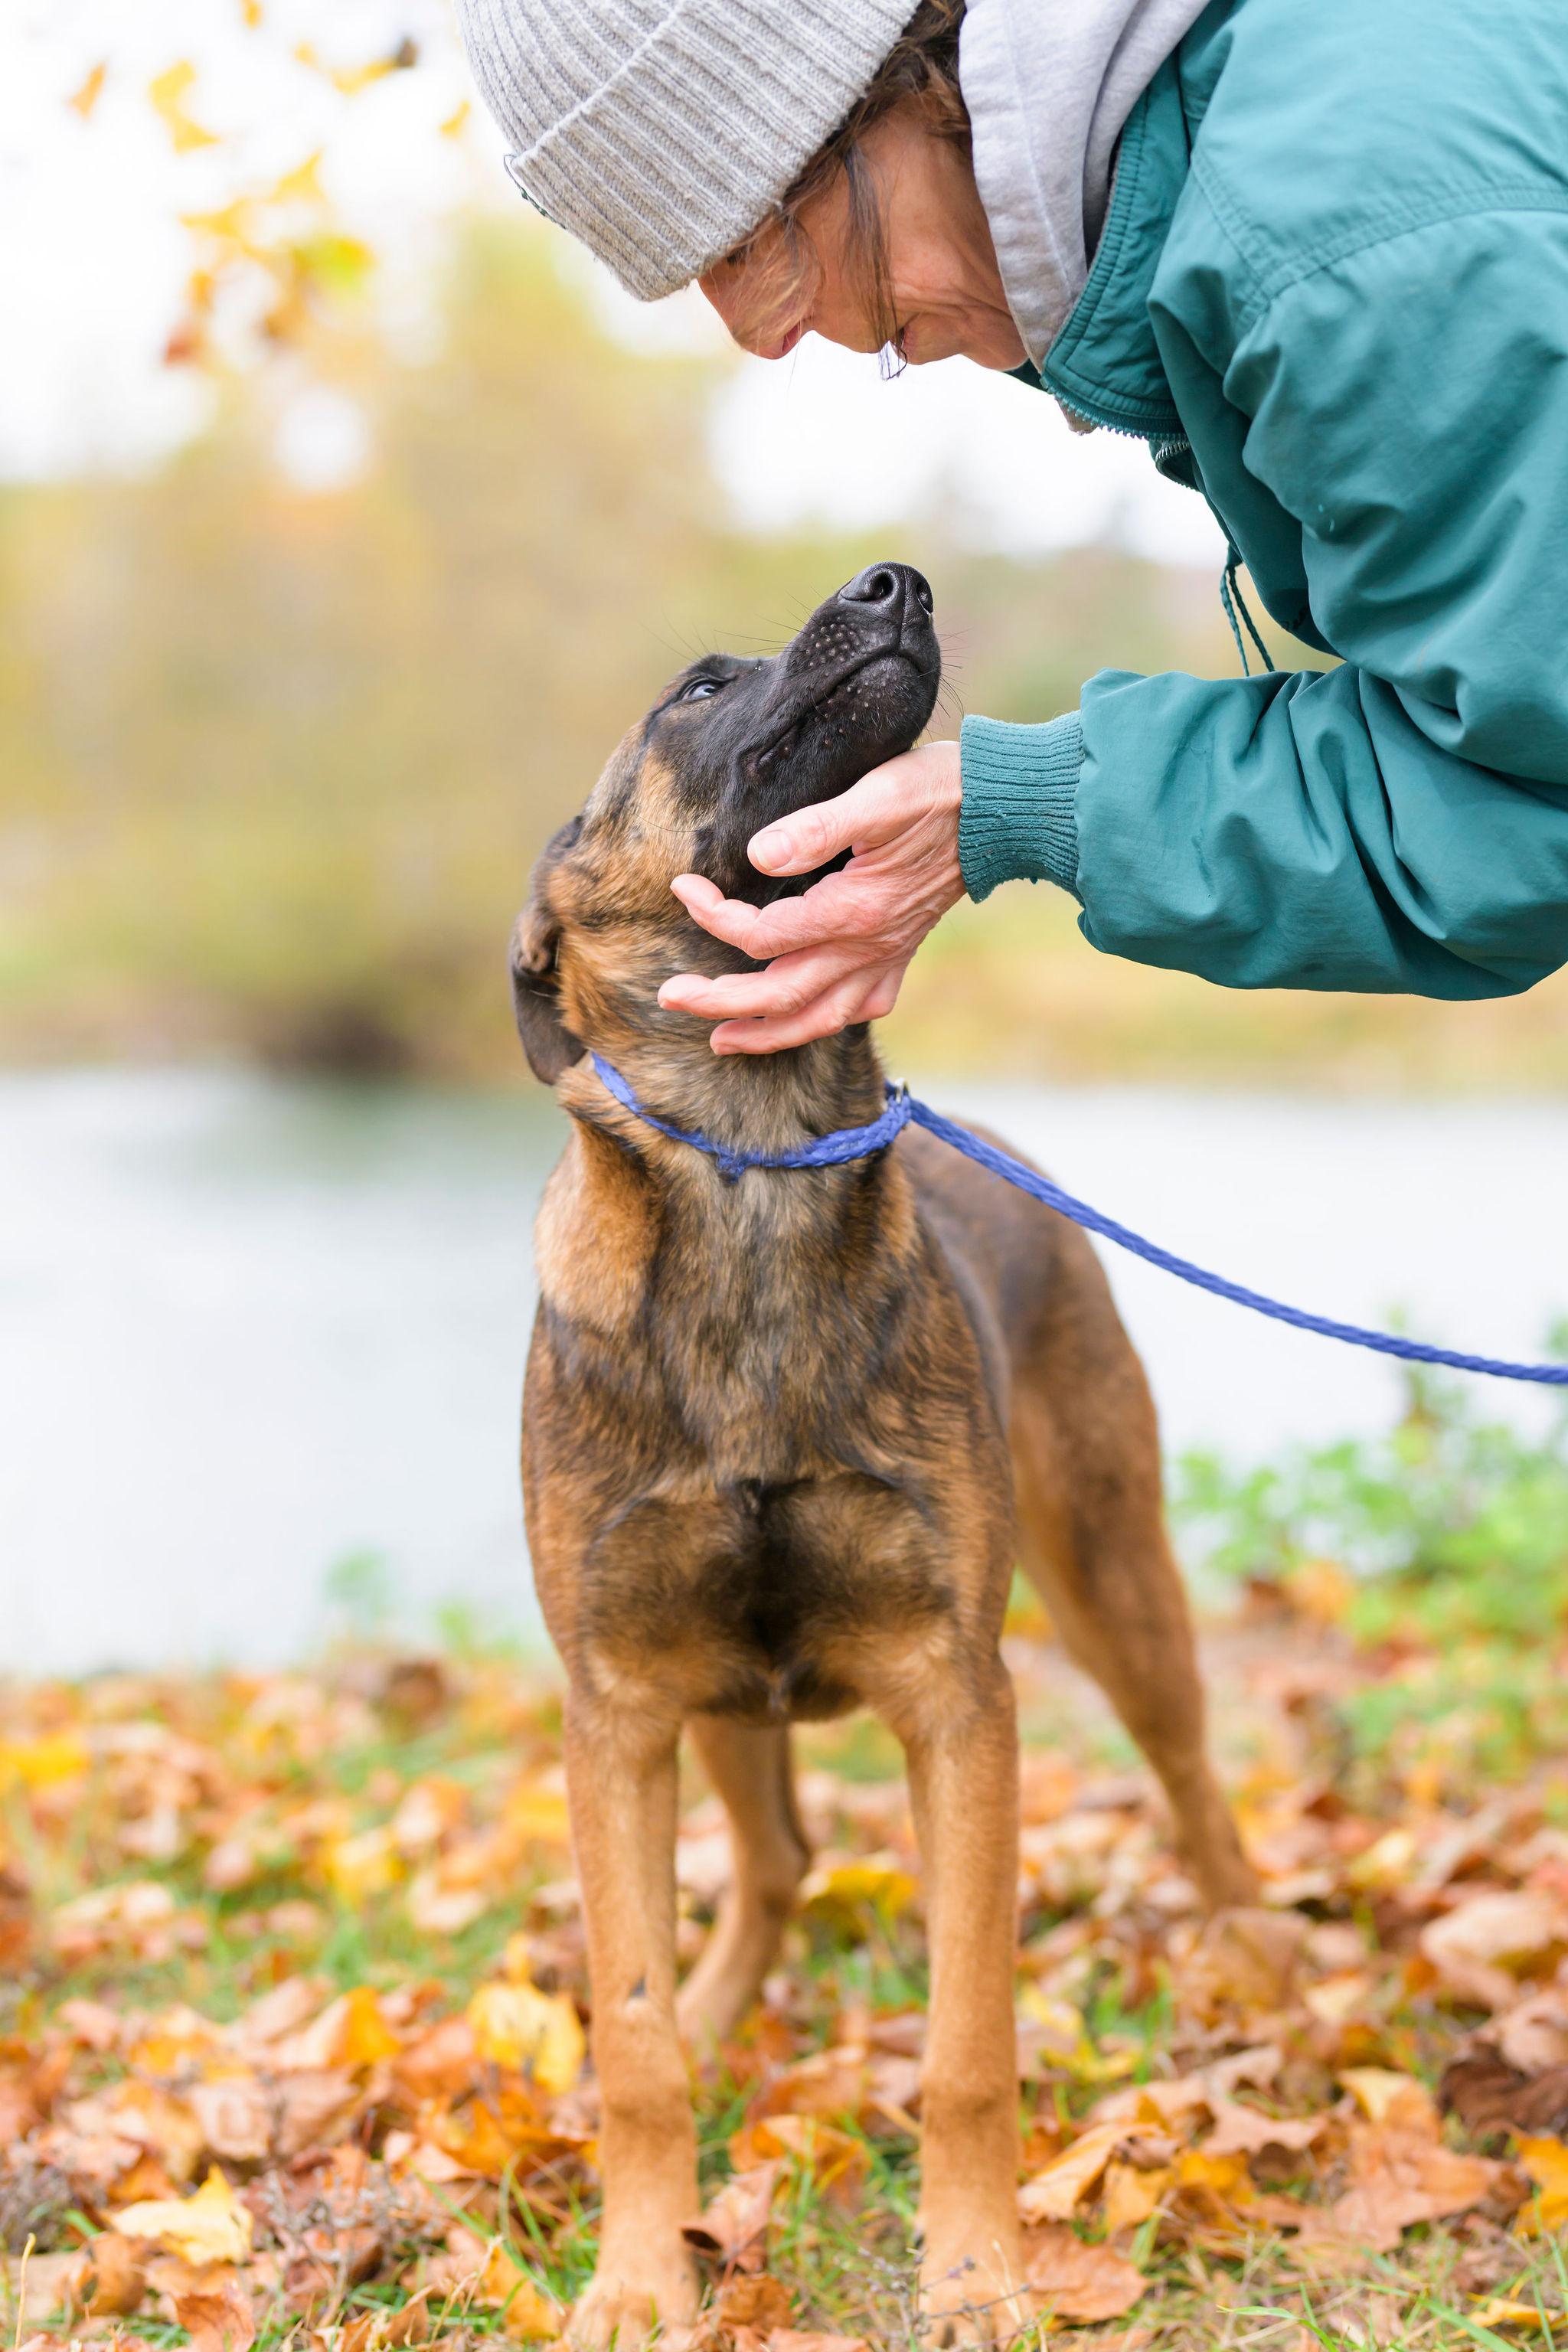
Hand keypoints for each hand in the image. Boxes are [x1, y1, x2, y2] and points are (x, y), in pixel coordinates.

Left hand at [658, 740, 963, 1053]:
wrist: (1004, 811)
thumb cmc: (937, 793)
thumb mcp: (876, 797)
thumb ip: (814, 829)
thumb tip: (758, 854)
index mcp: (852, 911)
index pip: (761, 934)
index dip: (712, 916)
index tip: (682, 888)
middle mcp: (867, 948)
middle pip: (778, 994)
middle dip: (718, 1002)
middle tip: (669, 996)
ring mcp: (886, 958)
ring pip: (817, 1019)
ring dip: (765, 1034)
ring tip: (720, 1041)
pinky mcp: (900, 956)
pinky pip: (859, 1010)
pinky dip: (822, 1022)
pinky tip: (802, 1020)